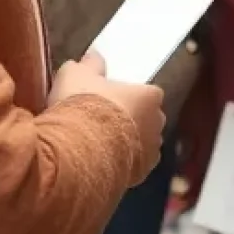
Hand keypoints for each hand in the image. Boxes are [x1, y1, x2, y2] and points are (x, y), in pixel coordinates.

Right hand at [49, 52, 166, 182]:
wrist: (77, 152)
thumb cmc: (82, 106)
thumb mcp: (76, 74)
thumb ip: (89, 64)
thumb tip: (93, 57)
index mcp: (150, 96)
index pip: (145, 92)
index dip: (125, 95)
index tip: (107, 98)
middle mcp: (158, 124)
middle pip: (146, 118)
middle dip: (128, 120)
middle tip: (100, 120)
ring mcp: (151, 152)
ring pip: (140, 144)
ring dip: (124, 144)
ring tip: (95, 144)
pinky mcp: (140, 176)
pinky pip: (131, 167)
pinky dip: (119, 165)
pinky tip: (97, 162)